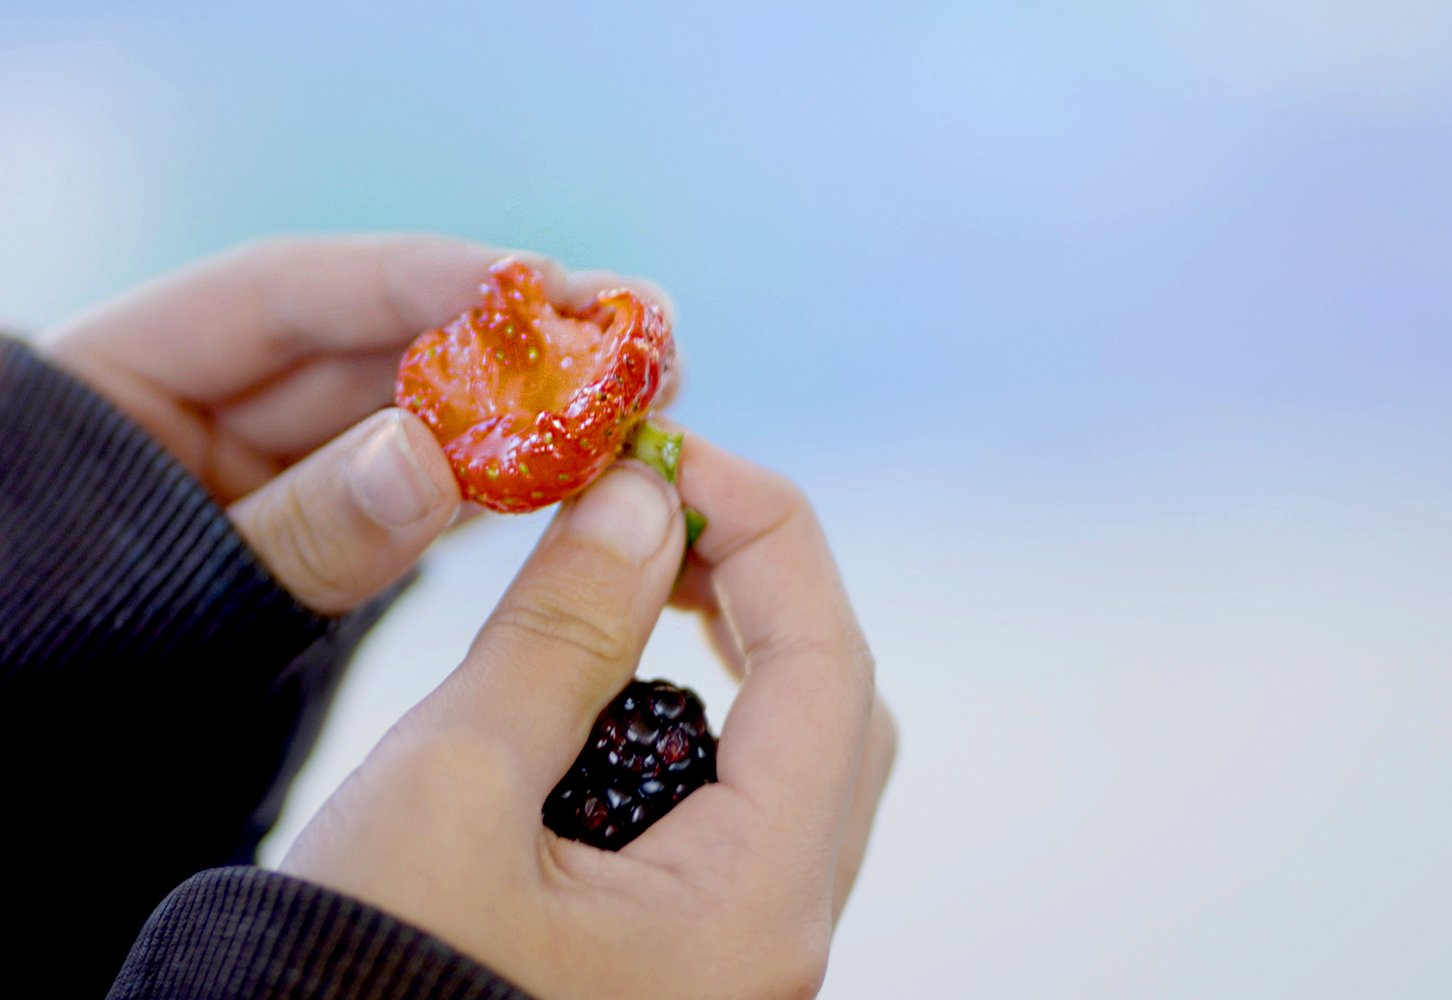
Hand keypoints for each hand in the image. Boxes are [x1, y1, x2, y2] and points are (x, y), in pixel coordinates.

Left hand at [43, 236, 669, 613]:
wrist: (47, 772)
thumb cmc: (61, 659)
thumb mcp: (165, 592)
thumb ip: (296, 531)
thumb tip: (425, 459)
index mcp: (131, 376)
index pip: (291, 292)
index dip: (417, 277)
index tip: (534, 279)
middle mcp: (218, 407)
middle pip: (377, 346)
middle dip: (508, 337)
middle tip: (636, 327)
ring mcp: (282, 470)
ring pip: (420, 417)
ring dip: (528, 406)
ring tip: (638, 394)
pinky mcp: (333, 534)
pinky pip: (425, 493)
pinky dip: (500, 480)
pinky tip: (581, 466)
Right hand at [280, 431, 897, 999]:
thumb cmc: (353, 988)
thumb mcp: (453, 785)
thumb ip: (561, 631)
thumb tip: (643, 500)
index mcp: (753, 902)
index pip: (826, 661)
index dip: (760, 529)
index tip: (667, 453)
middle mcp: (775, 934)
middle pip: (830, 707)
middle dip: (753, 582)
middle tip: (650, 508)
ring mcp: (734, 951)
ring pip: (787, 760)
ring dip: (726, 647)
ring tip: (622, 577)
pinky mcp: (682, 954)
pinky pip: (731, 811)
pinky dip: (687, 721)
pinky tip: (602, 688)